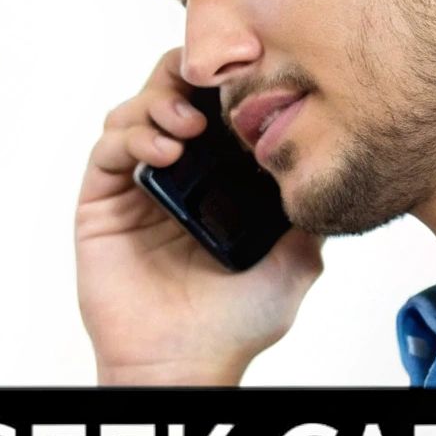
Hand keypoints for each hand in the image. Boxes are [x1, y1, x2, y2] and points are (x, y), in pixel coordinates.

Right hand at [77, 48, 323, 384]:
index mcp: (217, 177)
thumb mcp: (296, 259)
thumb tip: (333, 163)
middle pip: (170, 92)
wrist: (187, 362)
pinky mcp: (102, 200)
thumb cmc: (235, 322)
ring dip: (159, 104)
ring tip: (188, 128)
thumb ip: (311, 211)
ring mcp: (136, 184)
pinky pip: (107, 148)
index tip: (250, 73)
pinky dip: (133, 137)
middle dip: (187, 78)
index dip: (228, 82)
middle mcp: (176, 172)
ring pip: (135, 110)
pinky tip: (164, 153)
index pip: (216, 105)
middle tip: (210, 92)